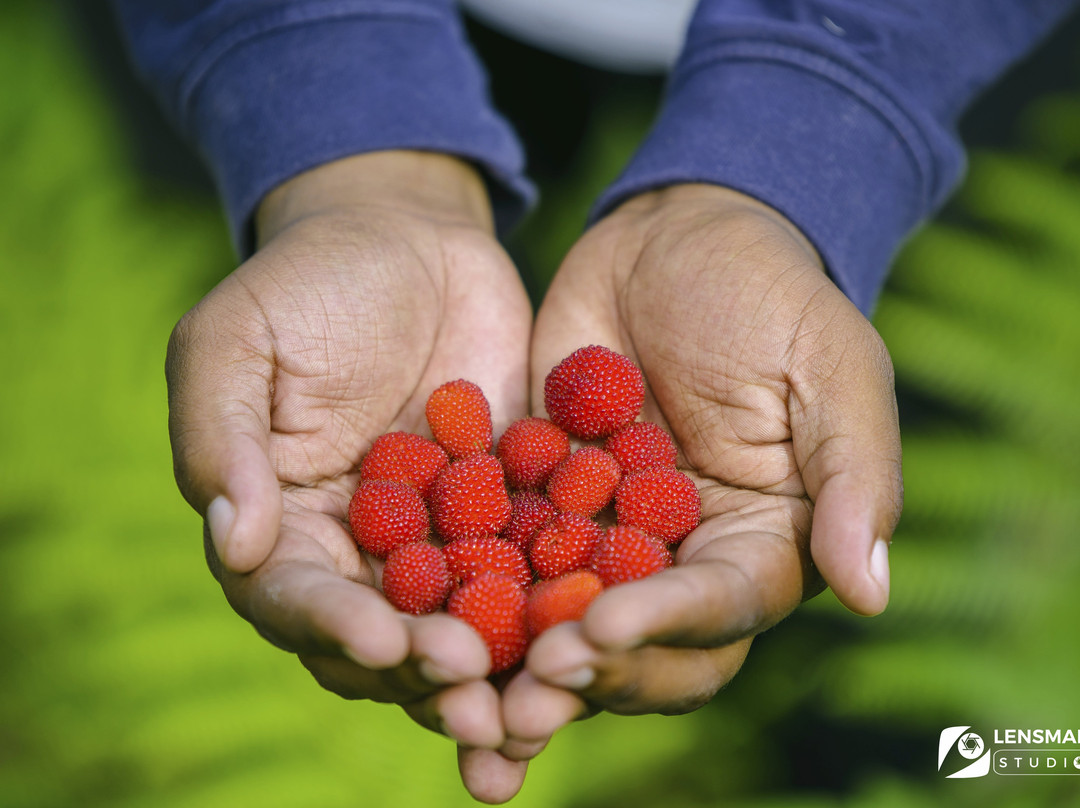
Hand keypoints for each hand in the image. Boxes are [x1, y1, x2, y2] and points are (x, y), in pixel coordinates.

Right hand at [165, 152, 532, 798]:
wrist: (406, 237)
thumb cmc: (305, 282)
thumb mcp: (236, 342)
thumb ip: (222, 438)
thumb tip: (235, 544)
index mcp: (284, 526)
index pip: (296, 599)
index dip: (335, 627)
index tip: (383, 641)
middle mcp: (360, 552)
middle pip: (384, 636)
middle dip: (425, 673)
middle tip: (476, 695)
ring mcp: (439, 539)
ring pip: (462, 621)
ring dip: (495, 667)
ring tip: (533, 702)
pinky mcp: (508, 512)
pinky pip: (533, 565)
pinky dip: (559, 602)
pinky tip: (597, 625)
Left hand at [503, 184, 902, 753]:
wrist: (673, 233)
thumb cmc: (768, 290)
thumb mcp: (828, 366)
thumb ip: (855, 475)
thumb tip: (870, 597)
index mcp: (759, 542)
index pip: (720, 608)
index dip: (664, 627)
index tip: (598, 630)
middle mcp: (681, 558)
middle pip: (642, 646)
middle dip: (587, 672)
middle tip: (523, 689)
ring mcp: (605, 536)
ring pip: (565, 621)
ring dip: (518, 659)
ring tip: (460, 682)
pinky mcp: (539, 503)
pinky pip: (502, 555)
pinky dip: (467, 588)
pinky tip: (418, 608)